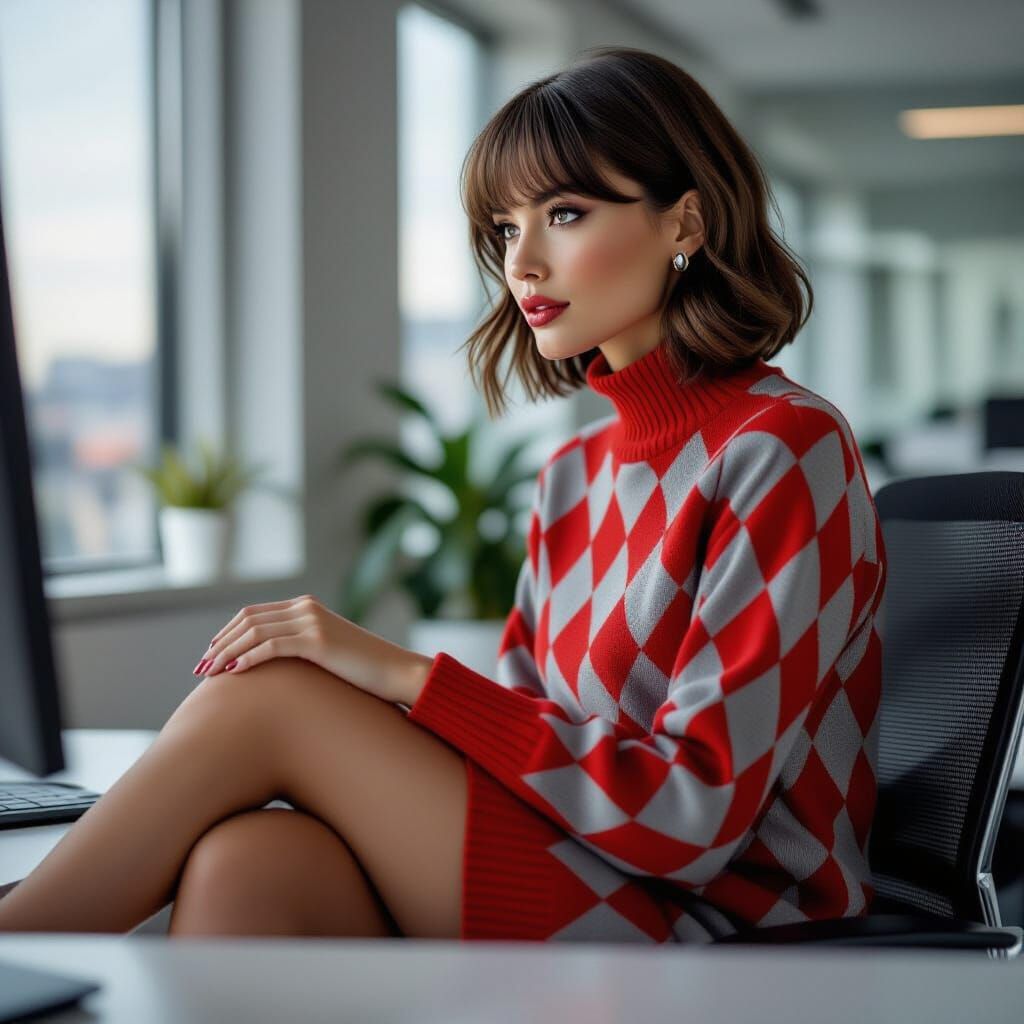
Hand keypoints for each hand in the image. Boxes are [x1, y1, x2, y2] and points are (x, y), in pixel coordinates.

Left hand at [194, 593, 424, 703]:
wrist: (397, 672)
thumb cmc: (364, 670)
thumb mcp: (327, 653)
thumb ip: (300, 648)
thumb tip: (270, 667)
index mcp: (306, 606)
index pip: (252, 613)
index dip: (226, 633)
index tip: (209, 656)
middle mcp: (306, 608)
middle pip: (247, 620)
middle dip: (218, 644)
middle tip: (200, 669)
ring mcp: (312, 622)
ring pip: (254, 632)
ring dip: (225, 652)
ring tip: (209, 674)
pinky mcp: (317, 640)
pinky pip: (271, 646)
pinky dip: (247, 658)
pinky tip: (232, 673)